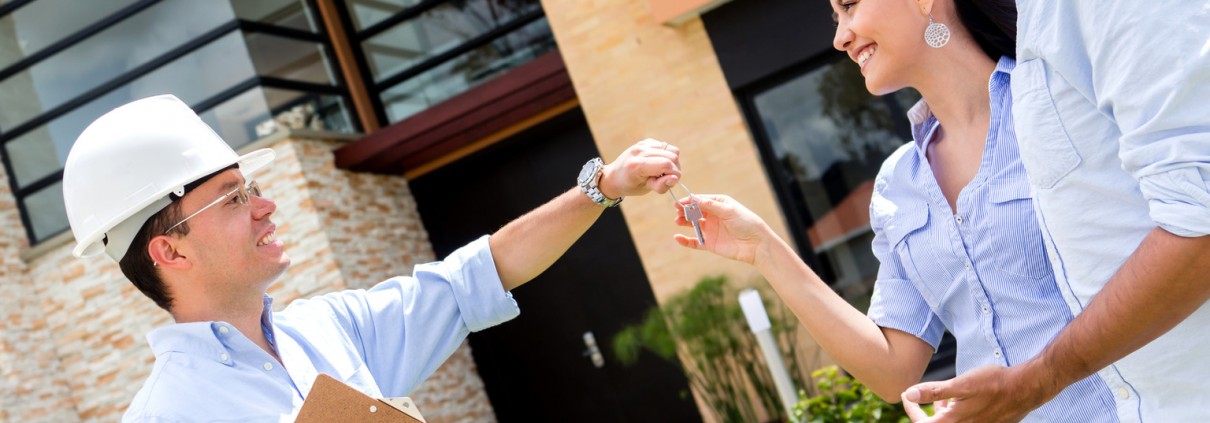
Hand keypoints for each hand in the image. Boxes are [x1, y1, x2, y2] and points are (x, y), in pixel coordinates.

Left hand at [598, 138, 680, 197]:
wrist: (614, 176)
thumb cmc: (630, 185)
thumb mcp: (644, 189)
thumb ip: (661, 185)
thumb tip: (676, 178)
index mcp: (637, 165)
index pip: (666, 164)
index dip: (673, 174)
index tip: (670, 182)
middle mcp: (640, 151)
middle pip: (672, 156)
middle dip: (674, 169)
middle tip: (665, 178)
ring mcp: (643, 144)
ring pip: (672, 150)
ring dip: (673, 162)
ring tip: (663, 171)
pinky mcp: (646, 142)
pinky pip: (666, 146)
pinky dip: (667, 156)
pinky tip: (658, 163)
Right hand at [672, 194, 772, 264]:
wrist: (756, 244)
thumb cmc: (746, 223)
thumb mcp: (728, 210)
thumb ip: (710, 205)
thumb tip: (693, 198)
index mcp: (718, 204)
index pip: (700, 200)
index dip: (689, 201)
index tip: (679, 202)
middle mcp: (713, 216)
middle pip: (694, 211)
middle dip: (685, 211)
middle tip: (678, 211)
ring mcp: (711, 230)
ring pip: (693, 225)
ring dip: (684, 222)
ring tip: (678, 221)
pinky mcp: (710, 244)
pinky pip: (694, 242)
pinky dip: (685, 241)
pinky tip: (678, 237)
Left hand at [900, 364, 1059, 422]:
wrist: (1024, 389)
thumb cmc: (994, 384)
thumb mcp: (961, 384)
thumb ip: (934, 391)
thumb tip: (909, 394)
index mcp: (954, 421)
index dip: (911, 409)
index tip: (907, 395)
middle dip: (927, 410)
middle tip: (923, 394)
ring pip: (950, 422)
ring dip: (942, 409)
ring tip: (943, 395)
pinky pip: (963, 421)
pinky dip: (956, 411)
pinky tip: (958, 399)